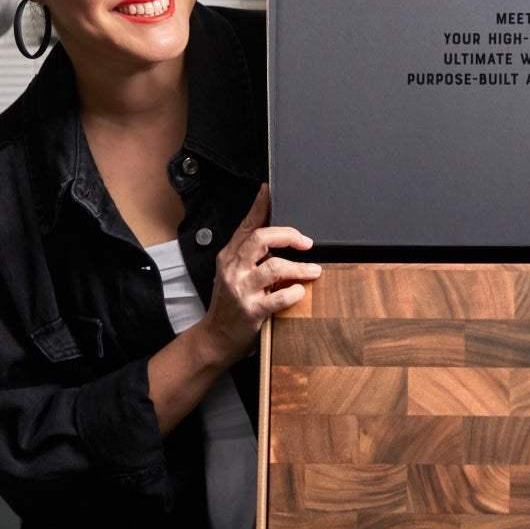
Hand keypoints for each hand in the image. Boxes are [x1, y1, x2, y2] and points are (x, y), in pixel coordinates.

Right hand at [194, 182, 321, 364]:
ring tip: (314, 271)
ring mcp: (241, 289)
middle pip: (261, 239)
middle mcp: (233, 269)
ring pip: (274, 267)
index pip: (246, 225)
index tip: (269, 190)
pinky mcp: (251, 310)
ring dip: (299, 268)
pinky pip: (278, 297)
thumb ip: (250, 255)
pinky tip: (300, 291)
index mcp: (229, 256)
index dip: (259, 206)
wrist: (215, 339)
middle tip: (306, 242)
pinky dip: (293, 292)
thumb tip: (276, 235)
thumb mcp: (233, 274)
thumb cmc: (229, 305)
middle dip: (288, 236)